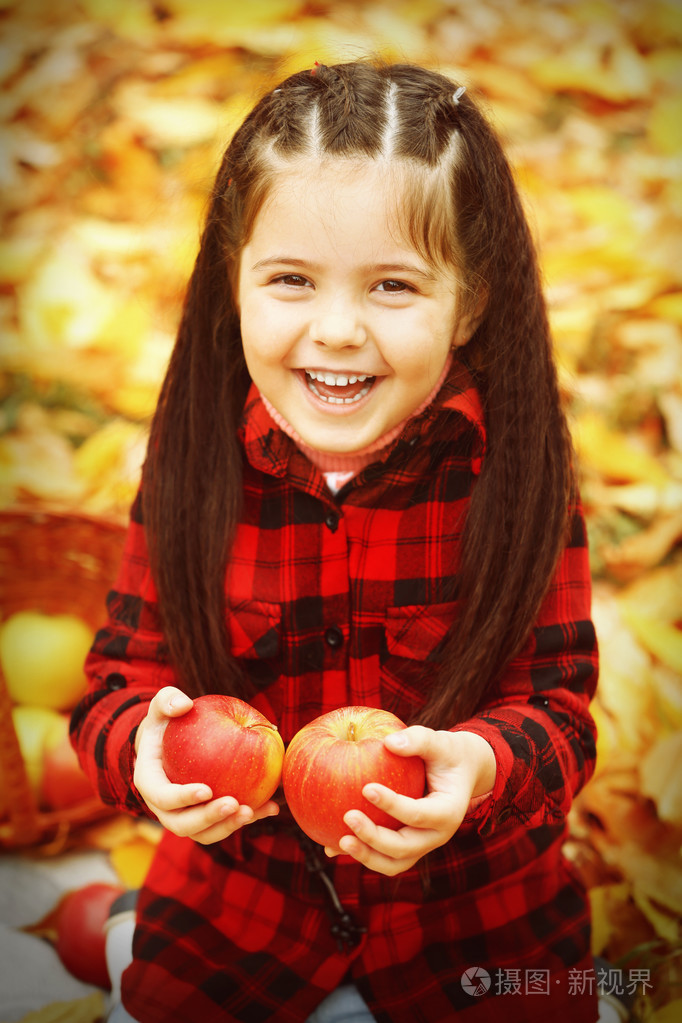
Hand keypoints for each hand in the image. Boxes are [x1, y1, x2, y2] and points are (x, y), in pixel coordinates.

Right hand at [133, 686, 278, 843]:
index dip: (182, 798)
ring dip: (228, 827)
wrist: (171, 743)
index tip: (206, 789)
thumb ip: (168, 700)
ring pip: (205, 832)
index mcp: (150, 782)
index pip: (163, 797)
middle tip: (234, 804)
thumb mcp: (162, 706)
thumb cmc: (168, 722)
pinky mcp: (207, 817)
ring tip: (252, 811)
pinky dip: (249, 817)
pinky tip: (271, 807)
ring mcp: (186, 815)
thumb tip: (184, 704)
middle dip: (209, 818)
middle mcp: (164, 807)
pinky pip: (226, 823)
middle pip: (182, 824)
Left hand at [327, 727, 495, 875]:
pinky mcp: (406, 847)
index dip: (393, 805)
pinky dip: (359, 854)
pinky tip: (330, 847)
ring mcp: (421, 845)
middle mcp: (436, 836)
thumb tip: (389, 742)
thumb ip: (418, 740)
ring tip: (339, 842)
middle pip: (404, 848)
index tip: (365, 788)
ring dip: (366, 856)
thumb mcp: (439, 741)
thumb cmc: (445, 754)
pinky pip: (381, 857)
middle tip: (348, 816)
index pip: (419, 815)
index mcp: (448, 813)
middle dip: (374, 838)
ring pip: (393, 863)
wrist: (458, 773)